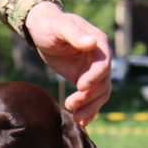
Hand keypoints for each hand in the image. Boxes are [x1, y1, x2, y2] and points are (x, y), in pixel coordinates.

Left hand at [25, 2, 110, 125]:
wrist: (43, 31)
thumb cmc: (50, 25)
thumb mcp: (59, 27)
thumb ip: (74, 35)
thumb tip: (91, 42)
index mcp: (99, 43)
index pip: (103, 64)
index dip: (94, 77)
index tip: (80, 86)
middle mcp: (101, 58)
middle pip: (103, 83)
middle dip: (89, 97)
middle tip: (71, 105)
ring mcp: (94, 71)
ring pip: (100, 94)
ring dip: (90, 107)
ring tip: (75, 118)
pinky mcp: (86, 81)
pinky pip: (93, 98)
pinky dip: (89, 111)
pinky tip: (82, 122)